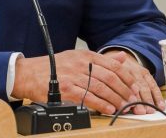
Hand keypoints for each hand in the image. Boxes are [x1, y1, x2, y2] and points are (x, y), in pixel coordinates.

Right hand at [11, 49, 159, 114]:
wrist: (30, 74)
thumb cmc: (53, 67)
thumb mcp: (77, 57)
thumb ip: (100, 59)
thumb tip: (122, 58)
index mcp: (85, 55)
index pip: (113, 65)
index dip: (127, 77)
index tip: (135, 87)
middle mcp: (81, 64)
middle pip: (110, 77)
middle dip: (125, 91)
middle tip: (134, 101)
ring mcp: (74, 76)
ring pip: (102, 87)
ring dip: (116, 99)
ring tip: (125, 107)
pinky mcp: (67, 89)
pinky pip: (88, 97)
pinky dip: (101, 104)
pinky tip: (109, 109)